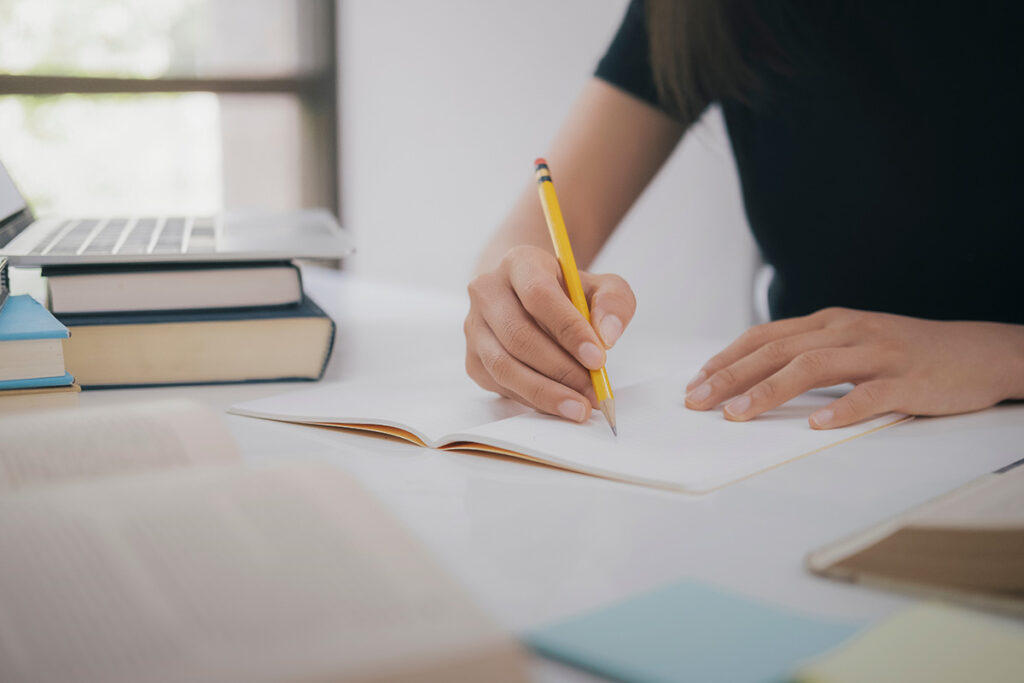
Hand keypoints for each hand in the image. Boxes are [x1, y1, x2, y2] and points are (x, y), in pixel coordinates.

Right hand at [465, 245, 635, 420]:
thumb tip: (607, 336)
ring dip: (545, 392)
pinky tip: (559, 404)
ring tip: (579, 407)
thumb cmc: (567, 294)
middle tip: (593, 391)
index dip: (569, 330)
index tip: (598, 358)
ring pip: (504, 366)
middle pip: (518, 336)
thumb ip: (614, 303)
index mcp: (518, 263)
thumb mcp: (602, 287)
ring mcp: (475, 327)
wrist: (529, 298)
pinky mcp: (473, 360)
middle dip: (561, 370)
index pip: (539, 295)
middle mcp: (487, 292)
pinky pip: (501, 385)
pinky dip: (533, 400)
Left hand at [684, 307, 1023, 427]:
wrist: (980, 352)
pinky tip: (817, 425)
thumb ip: (809, 352)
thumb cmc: (906, 352)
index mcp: (830, 322)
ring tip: (738, 414)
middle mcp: (847, 331)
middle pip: (777, 350)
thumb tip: (754, 375)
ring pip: (813, 367)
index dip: (727, 358)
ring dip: (769, 391)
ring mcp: (878, 353)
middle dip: (731, 376)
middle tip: (698, 401)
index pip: (765, 336)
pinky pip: (869, 394)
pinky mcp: (907, 380)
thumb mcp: (852, 341)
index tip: (696, 382)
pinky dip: (841, 409)